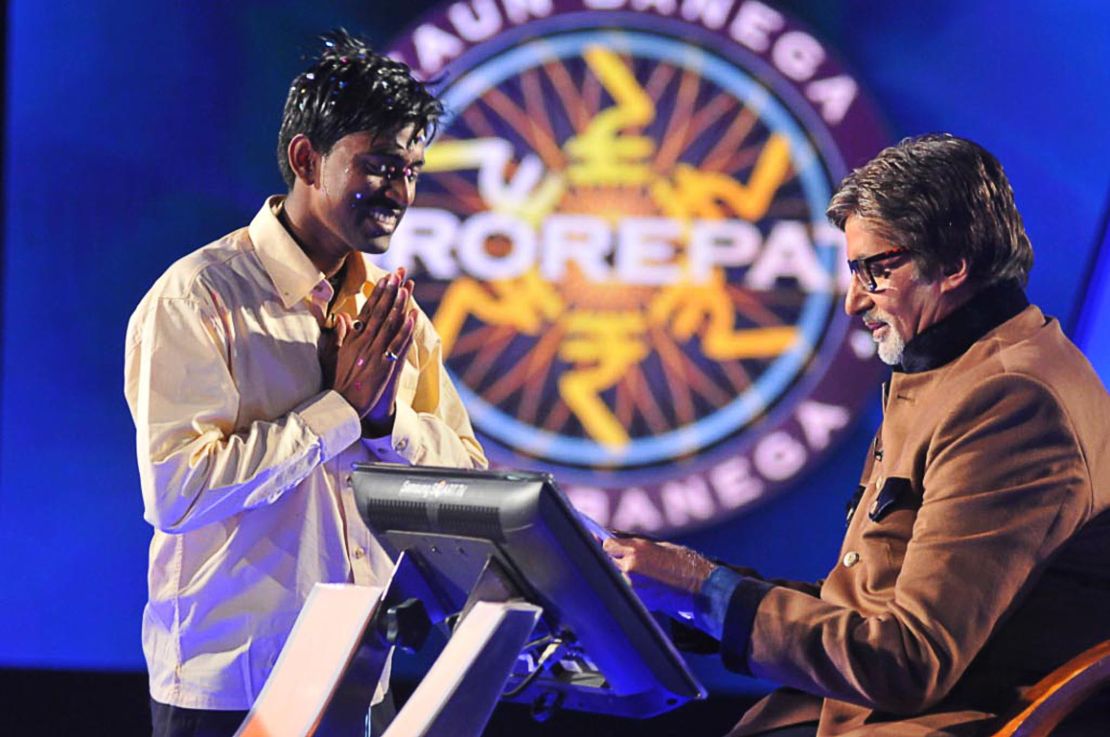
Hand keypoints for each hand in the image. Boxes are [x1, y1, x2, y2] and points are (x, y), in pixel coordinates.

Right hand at [319, 268, 415, 429]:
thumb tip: (344, 317)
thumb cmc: (338, 383)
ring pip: (390, 325)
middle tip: (400, 272)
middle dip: (391, 291)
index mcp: (353, 339)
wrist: (341, 407)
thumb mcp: (334, 355)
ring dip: (400, 305)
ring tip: (408, 287)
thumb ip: (340, 335)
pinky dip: (405, 330)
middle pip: (380, 312)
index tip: (387, 278)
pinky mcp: (384, 367)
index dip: (378, 293)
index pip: (368, 310)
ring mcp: (375, 354)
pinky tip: (413, 316)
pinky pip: (397, 346)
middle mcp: (364, 343)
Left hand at [603, 536, 714, 614]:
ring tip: (630, 571)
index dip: (606, 545)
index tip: (604, 544)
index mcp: (637, 549)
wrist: (699, 586)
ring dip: (616, 573)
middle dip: (608, 559)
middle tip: (612, 557)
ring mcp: (633, 585)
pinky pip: (624, 590)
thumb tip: (614, 541)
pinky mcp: (638, 599)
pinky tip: (638, 582)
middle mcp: (631, 566)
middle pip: (606, 561)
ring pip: (614, 577)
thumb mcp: (658, 545)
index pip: (607, 545)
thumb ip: (635, 544)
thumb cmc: (683, 562)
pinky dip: (625, 586)